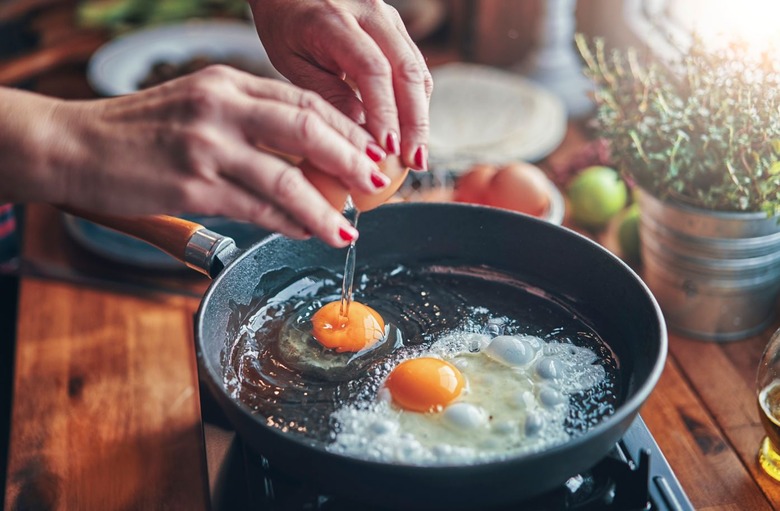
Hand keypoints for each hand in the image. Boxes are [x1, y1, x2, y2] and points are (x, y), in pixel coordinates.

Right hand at [1, 67, 390, 246]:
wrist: (73, 145)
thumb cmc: (139, 130)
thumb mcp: (198, 105)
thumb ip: (247, 121)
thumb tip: (303, 157)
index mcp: (227, 83)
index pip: (303, 100)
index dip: (345, 129)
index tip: (369, 152)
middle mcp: (220, 107)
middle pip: (307, 129)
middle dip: (351, 160)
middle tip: (375, 185)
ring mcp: (206, 146)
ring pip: (287, 177)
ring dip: (324, 208)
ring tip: (346, 229)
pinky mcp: (192, 186)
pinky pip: (256, 208)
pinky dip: (287, 222)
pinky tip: (305, 232)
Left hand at [250, 0, 432, 170]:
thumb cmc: (284, 26)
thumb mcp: (292, 62)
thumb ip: (326, 94)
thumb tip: (362, 135)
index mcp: (334, 20)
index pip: (372, 69)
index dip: (385, 112)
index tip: (387, 149)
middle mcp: (370, 12)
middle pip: (406, 71)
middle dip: (414, 122)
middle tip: (414, 161)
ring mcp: (389, 17)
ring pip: (417, 71)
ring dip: (420, 116)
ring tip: (416, 155)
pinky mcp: (397, 28)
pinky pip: (415, 68)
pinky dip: (416, 103)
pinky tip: (410, 133)